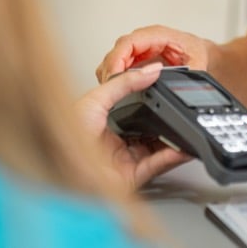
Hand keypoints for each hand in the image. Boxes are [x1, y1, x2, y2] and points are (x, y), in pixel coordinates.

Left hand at [76, 62, 190, 188]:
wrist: (58, 163)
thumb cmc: (64, 134)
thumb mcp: (96, 98)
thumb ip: (125, 82)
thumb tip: (150, 70)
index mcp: (107, 122)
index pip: (138, 110)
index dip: (155, 102)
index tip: (170, 92)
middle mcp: (118, 142)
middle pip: (151, 130)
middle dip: (168, 122)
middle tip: (183, 110)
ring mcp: (126, 160)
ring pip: (158, 148)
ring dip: (175, 139)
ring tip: (188, 127)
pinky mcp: (132, 177)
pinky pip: (157, 165)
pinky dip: (172, 156)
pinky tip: (181, 147)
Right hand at [95, 25, 210, 82]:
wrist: (200, 51)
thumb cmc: (197, 52)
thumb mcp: (197, 64)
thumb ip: (187, 75)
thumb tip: (179, 87)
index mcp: (158, 35)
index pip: (129, 43)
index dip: (117, 60)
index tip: (114, 78)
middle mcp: (145, 38)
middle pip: (117, 51)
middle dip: (111, 71)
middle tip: (111, 90)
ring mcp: (139, 46)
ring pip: (115, 58)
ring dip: (111, 74)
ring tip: (113, 92)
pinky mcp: (136, 55)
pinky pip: (119, 63)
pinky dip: (115, 76)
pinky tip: (118, 88)